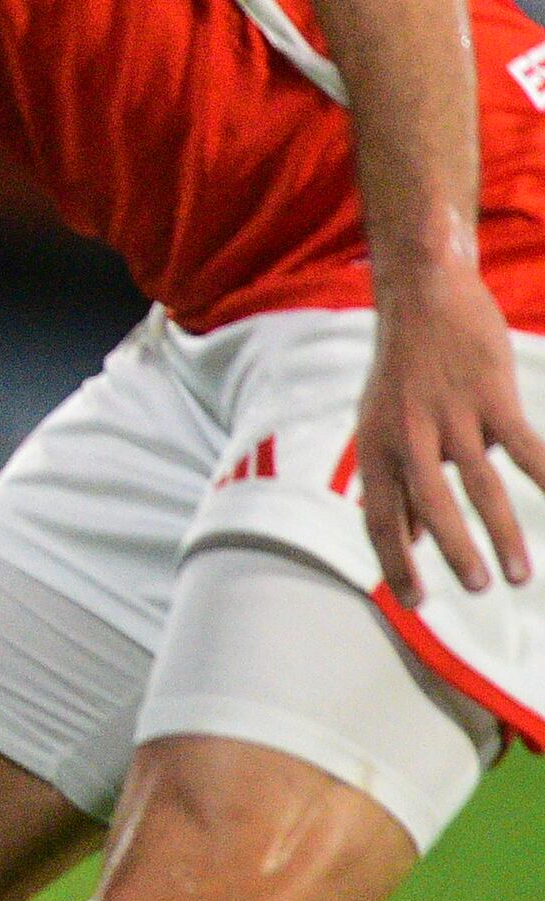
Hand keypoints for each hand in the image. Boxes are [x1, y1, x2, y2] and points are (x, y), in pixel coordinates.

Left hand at [355, 254, 539, 598]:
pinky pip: (523, 447)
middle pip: (427, 505)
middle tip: (478, 590)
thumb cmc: (404, 375)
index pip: (380, 518)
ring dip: (502, 532)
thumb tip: (405, 544)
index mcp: (376, 447)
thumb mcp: (382, 428)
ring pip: (478, 484)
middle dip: (453, 552)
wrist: (422, 298)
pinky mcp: (489, 395)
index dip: (395, 562)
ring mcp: (449, 414)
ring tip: (520, 574)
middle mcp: (406, 434)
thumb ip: (395, 487)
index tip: (415, 603)